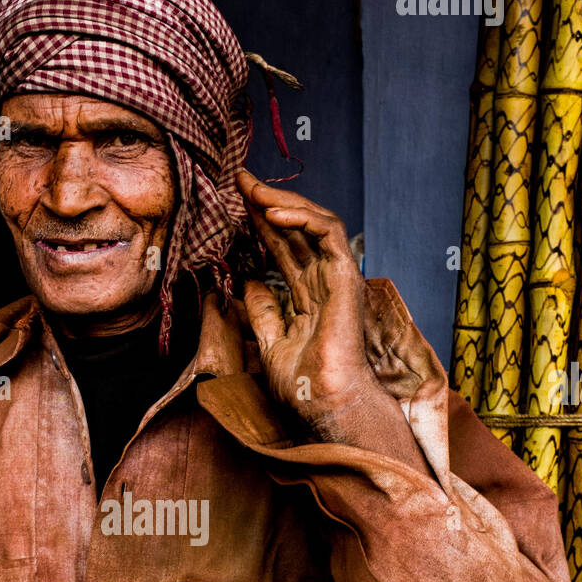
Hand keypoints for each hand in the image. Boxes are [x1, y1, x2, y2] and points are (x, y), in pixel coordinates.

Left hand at [236, 169, 370, 417]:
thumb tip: (250, 282)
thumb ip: (262, 311)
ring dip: (283, 201)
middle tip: (239, 178)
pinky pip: (328, 232)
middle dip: (268, 201)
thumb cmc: (301, 384)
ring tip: (253, 189)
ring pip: (315, 222)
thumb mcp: (269, 341)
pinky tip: (272, 213)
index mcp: (307, 297)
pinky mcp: (346, 275)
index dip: (261, 224)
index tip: (236, 203)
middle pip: (296, 230)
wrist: (321, 403)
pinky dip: (302, 217)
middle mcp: (323, 283)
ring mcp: (336, 278)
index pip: (284, 249)